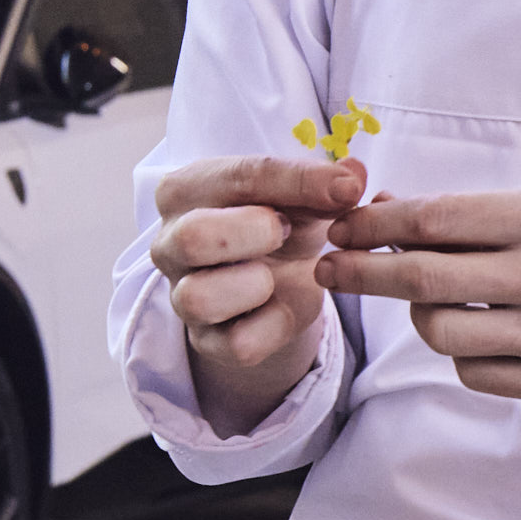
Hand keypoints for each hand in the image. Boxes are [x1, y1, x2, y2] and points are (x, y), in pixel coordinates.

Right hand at [147, 153, 366, 430]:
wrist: (276, 282)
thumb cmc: (279, 224)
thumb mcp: (301, 196)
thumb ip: (324, 184)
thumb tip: (352, 176)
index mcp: (183, 190)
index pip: (236, 178)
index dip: (297, 182)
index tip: (347, 189)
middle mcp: (168, 242)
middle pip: (194, 237)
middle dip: (255, 233)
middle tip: (286, 231)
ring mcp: (180, 296)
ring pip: (199, 297)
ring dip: (254, 284)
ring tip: (273, 274)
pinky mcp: (206, 341)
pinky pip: (237, 343)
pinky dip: (272, 326)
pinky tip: (281, 307)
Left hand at [316, 192, 520, 479]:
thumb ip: (462, 216)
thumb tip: (375, 210)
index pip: (431, 221)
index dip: (372, 227)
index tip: (337, 230)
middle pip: (421, 279)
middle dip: (361, 273)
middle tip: (327, 269)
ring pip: (438, 330)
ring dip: (420, 315)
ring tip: (435, 300)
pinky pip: (471, 370)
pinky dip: (463, 351)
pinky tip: (486, 331)